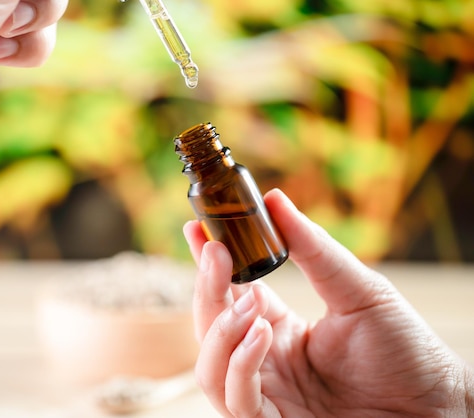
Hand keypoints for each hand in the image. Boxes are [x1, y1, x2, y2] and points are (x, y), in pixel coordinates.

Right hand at [185, 188, 471, 416]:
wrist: (437, 407)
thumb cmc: (405, 350)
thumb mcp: (357, 290)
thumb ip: (313, 250)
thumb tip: (276, 200)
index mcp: (276, 326)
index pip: (228, 293)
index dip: (207, 264)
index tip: (196, 228)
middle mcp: (263, 359)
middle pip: (209, 326)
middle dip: (206, 288)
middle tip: (216, 252)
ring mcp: (266, 394)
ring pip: (209, 367)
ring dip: (219, 330)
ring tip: (249, 303)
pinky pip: (236, 400)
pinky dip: (239, 365)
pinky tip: (259, 333)